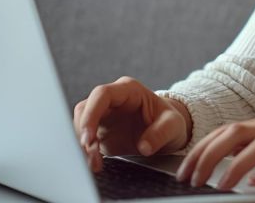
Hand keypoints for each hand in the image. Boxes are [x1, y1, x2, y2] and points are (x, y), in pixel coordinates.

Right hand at [73, 76, 191, 171]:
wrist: (167, 131)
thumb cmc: (170, 122)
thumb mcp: (173, 125)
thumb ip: (161, 133)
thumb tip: (144, 147)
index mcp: (129, 90)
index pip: (102, 95)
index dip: (92, 114)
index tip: (89, 138)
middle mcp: (112, 100)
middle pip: (85, 109)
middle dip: (84, 132)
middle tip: (91, 155)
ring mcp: (104, 115)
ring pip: (80, 124)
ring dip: (83, 145)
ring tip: (95, 163)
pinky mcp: (99, 131)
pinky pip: (85, 139)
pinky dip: (86, 152)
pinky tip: (94, 164)